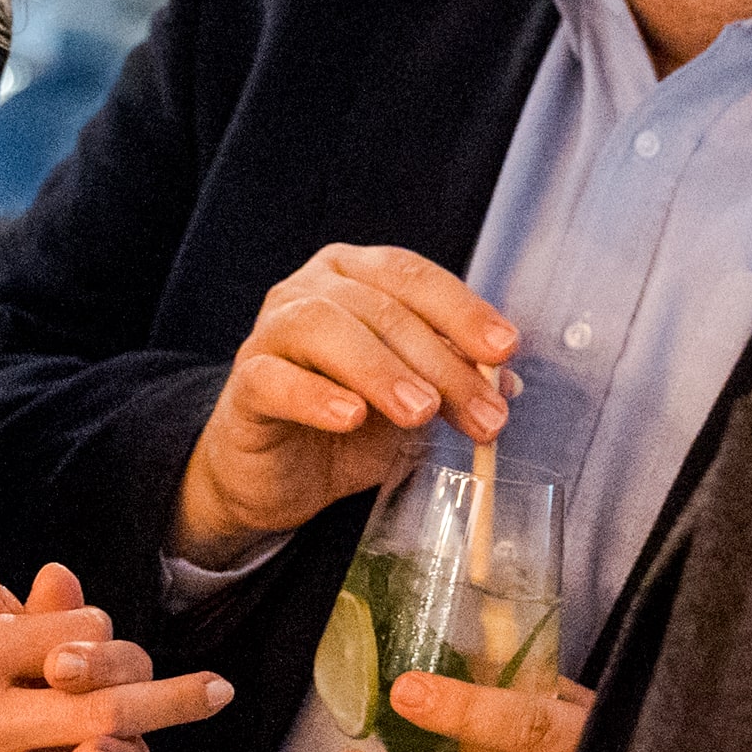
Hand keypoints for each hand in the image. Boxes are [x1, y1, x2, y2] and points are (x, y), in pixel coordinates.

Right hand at [173, 245, 517, 565]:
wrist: (276, 475)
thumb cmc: (346, 421)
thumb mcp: (410, 400)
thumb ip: (451, 380)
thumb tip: (507, 382)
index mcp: (355, 276)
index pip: (411, 275)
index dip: (461, 308)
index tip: (504, 348)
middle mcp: (309, 289)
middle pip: (380, 308)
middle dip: (440, 361)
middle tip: (483, 413)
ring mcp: (270, 332)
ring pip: (325, 328)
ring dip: (381, 369)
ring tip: (421, 412)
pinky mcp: (245, 382)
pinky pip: (275, 379)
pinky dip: (316, 396)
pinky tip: (351, 417)